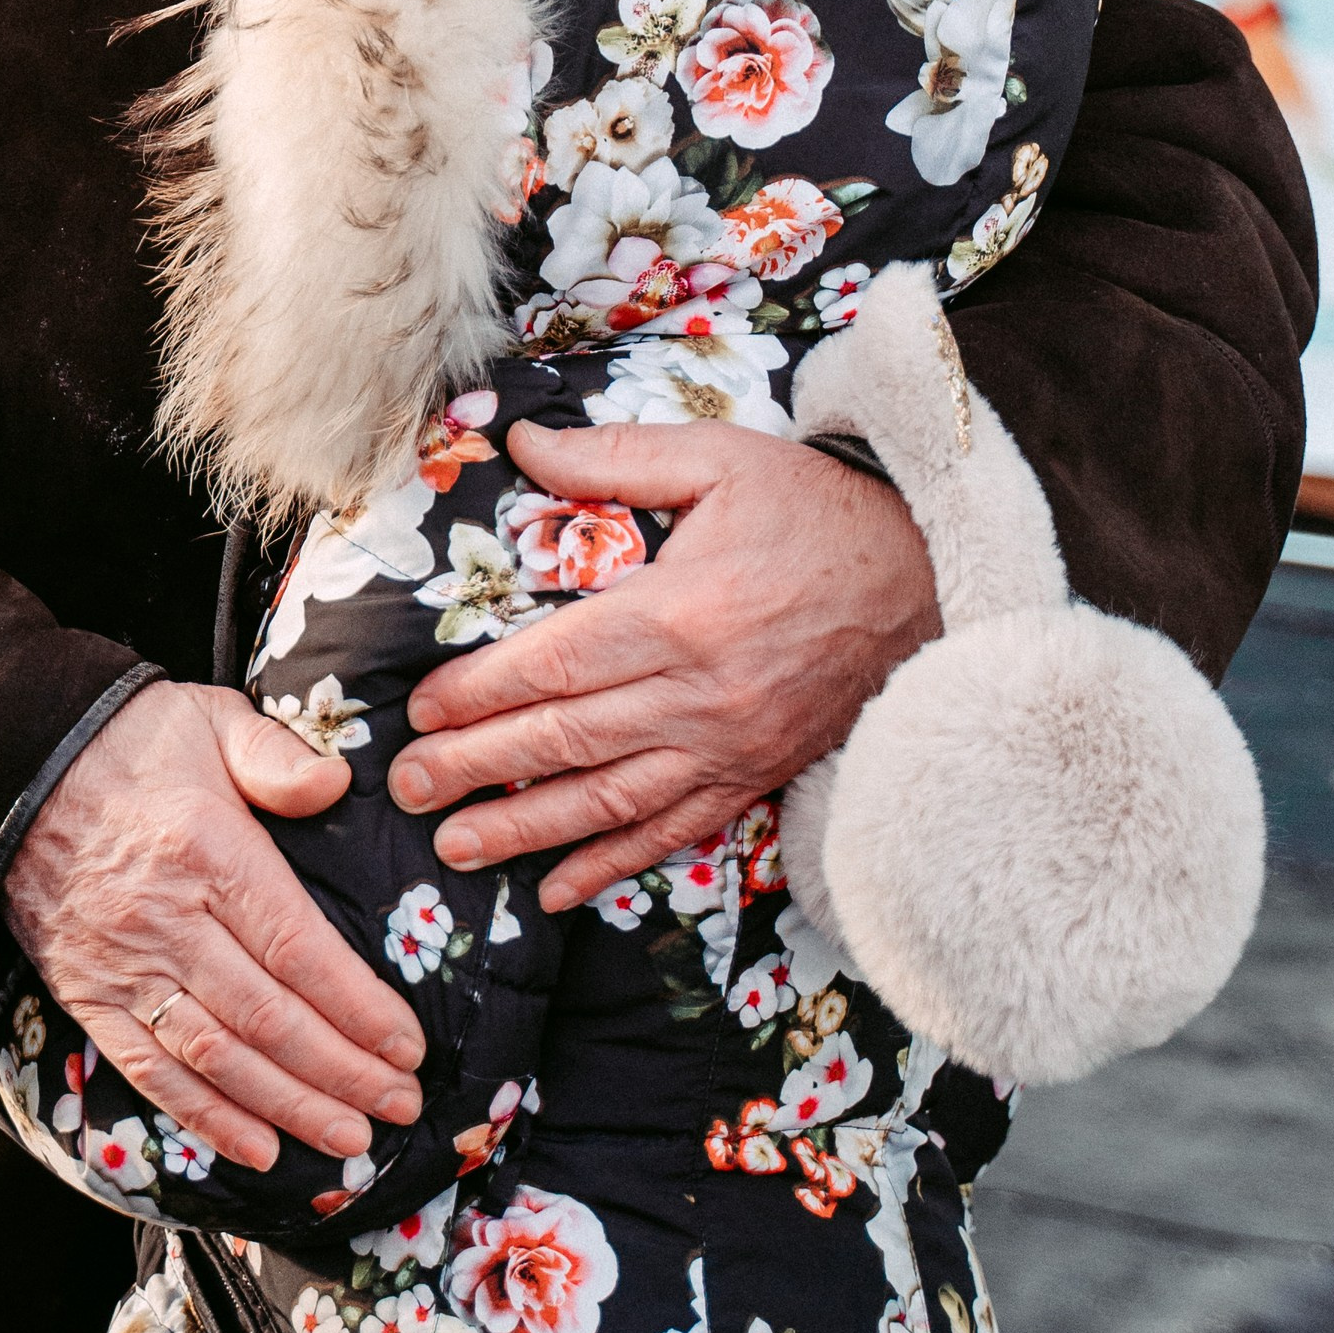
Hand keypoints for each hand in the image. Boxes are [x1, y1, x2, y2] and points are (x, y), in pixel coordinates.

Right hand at [3, 680, 426, 1174]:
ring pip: (216, 1056)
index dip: (358, 1008)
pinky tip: (260, 1147)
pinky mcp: (88, 995)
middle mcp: (165, 919)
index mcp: (206, 849)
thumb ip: (278, 755)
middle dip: (342, 1071)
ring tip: (350, 1138)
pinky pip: (150, 1071)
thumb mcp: (210, 718)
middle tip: (401, 1104)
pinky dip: (206, 1118)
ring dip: (288, 1106)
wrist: (15, 765)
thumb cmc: (132, 742)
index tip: (409, 1045)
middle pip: (267, 1016)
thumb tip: (338, 784)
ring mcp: (122, 965)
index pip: (297, 948)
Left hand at [387, 423, 936, 910]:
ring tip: (455, 845)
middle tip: (408, 787)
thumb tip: (521, 442)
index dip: (480, 693)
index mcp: (679, 614)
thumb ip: (614, 457)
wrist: (925, 580)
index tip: (422, 712)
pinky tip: (556, 890)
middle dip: (477, 767)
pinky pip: (672, 833)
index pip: (556, 665)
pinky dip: (611, 866)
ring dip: (525, 829)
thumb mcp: (719, 459)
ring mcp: (728, 747)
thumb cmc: (812, 511)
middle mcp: (699, 695)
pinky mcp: (753, 778)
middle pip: (567, 740)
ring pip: (608, 801)